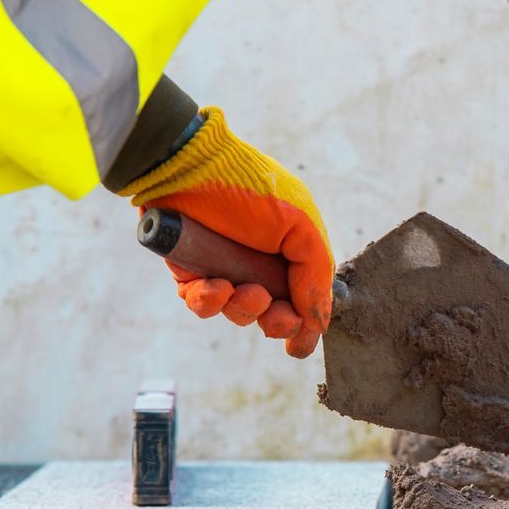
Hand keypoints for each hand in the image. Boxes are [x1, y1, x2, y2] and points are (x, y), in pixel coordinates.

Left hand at [119, 108, 332, 356]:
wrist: (189, 165)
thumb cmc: (250, 187)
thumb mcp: (299, 225)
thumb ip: (315, 272)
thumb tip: (319, 322)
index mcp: (291, 249)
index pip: (304, 296)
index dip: (305, 323)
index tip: (300, 343)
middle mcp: (259, 262)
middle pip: (273, 314)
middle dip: (277, 322)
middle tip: (275, 315)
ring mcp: (225, 268)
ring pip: (238, 313)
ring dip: (245, 309)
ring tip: (244, 290)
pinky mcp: (190, 271)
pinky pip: (201, 303)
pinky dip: (210, 301)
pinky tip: (216, 286)